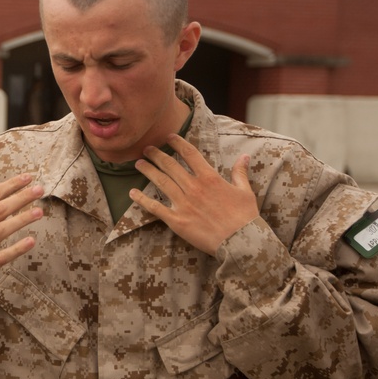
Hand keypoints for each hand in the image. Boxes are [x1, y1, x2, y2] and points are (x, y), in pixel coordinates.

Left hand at [130, 135, 257, 256]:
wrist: (240, 241)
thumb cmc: (245, 217)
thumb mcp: (245, 191)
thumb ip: (240, 172)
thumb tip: (245, 156)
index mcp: (210, 178)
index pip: (190, 154)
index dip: (178, 143)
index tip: (168, 137)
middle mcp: (194, 188)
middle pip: (170, 166)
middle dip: (156, 155)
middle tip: (146, 149)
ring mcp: (183, 204)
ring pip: (161, 182)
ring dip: (148, 171)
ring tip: (138, 164)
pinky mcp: (176, 220)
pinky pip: (155, 208)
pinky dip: (142, 200)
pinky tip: (132, 193)